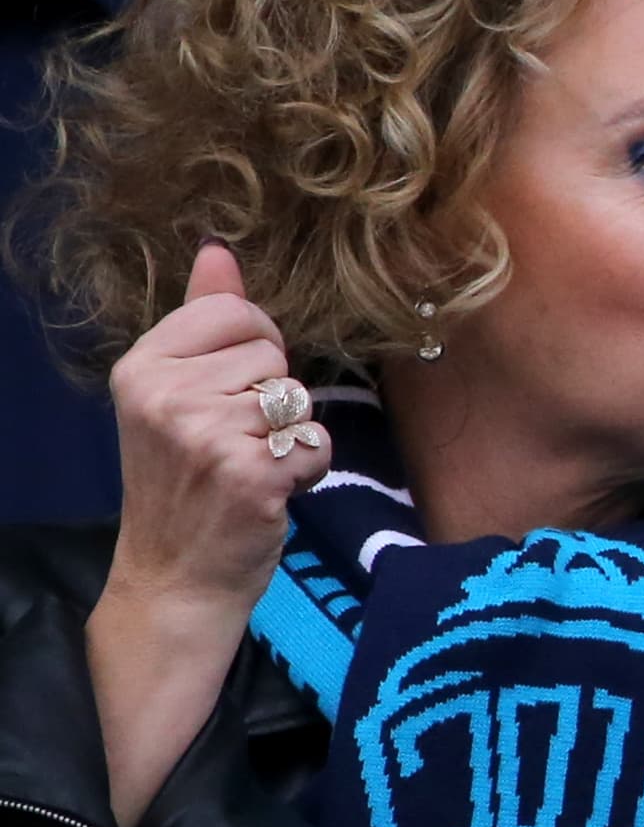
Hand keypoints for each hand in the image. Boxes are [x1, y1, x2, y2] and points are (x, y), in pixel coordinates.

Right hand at [102, 240, 329, 611]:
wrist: (175, 577)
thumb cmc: (183, 482)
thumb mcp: (174, 395)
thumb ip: (200, 319)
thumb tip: (218, 249)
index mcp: (142, 367)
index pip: (234, 312)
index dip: (256, 346)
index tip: (234, 387)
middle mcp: (167, 396)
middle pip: (272, 354)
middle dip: (272, 396)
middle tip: (235, 440)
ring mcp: (208, 435)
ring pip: (299, 398)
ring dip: (291, 434)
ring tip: (251, 465)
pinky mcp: (252, 474)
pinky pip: (317, 441)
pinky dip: (309, 467)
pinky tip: (272, 490)